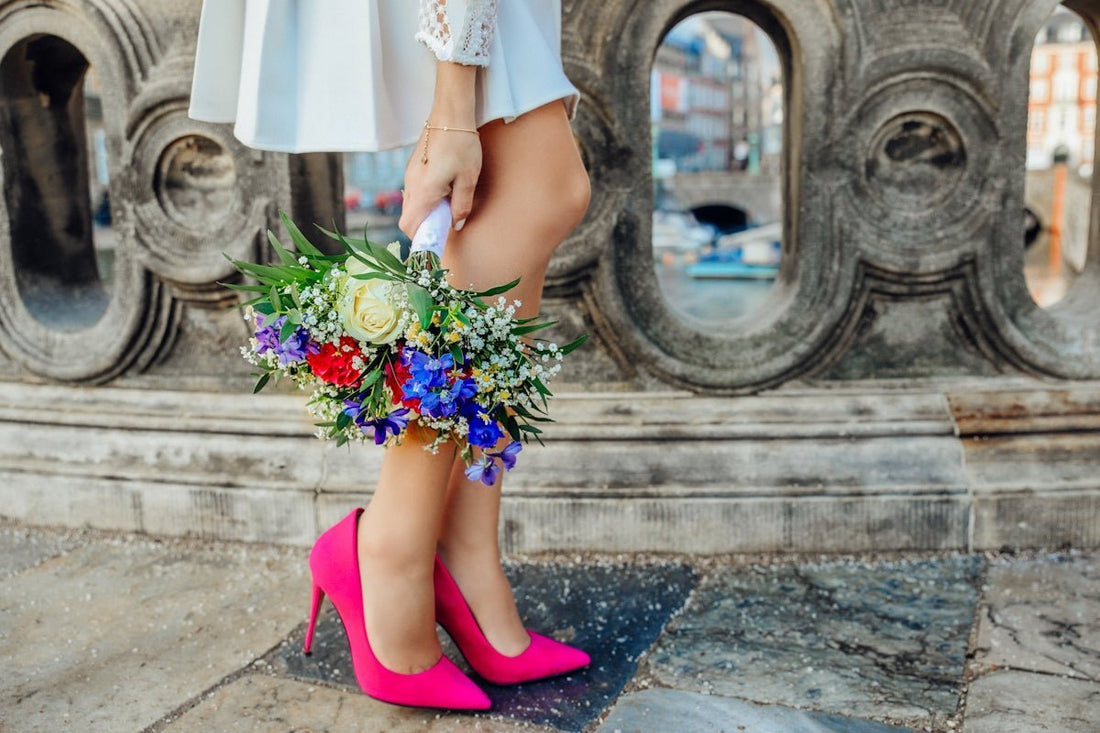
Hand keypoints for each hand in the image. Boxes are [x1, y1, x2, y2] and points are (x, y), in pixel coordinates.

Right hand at [399, 124, 481, 239]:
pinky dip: (424, 200)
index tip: (436, 241)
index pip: (410, 226)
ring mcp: (409, 175)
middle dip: (424, 227)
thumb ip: (461, 206)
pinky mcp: (413, 168)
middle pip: (407, 219)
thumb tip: (455, 225)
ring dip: (425, 212)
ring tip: (447, 205)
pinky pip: (414, 192)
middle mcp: (411, 185)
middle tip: (445, 223)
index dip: (421, 238)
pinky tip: (443, 190)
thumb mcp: (468, 179)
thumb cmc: (461, 145)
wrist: (450, 114)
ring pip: (410, 205)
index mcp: (423, 191)